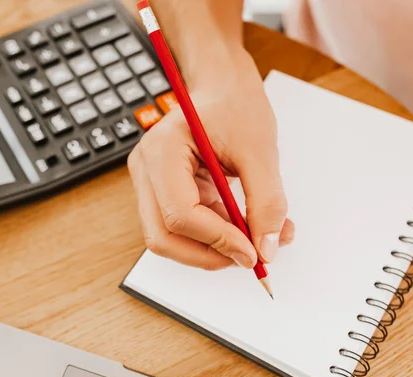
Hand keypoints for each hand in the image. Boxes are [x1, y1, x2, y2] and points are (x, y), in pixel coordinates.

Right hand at [128, 49, 293, 269]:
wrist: (223, 83)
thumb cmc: (236, 103)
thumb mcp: (260, 152)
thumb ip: (266, 203)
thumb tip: (266, 250)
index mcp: (162, 151)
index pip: (179, 214)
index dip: (218, 240)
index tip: (254, 252)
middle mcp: (146, 169)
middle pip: (162, 236)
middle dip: (208, 254)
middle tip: (249, 256)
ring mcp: (152, 181)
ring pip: (170, 238)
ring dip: (213, 247)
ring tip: (254, 235)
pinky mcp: (165, 190)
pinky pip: (183, 226)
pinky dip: (213, 234)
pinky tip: (242, 224)